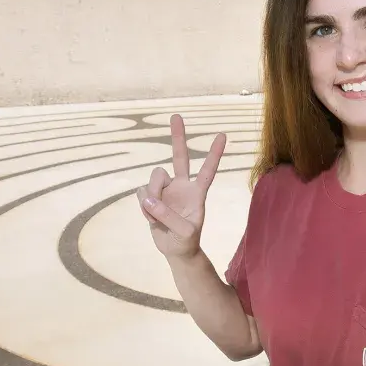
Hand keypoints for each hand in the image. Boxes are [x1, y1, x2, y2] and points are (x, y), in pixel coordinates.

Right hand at [136, 114, 225, 260]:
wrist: (175, 249)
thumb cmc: (186, 241)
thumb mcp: (183, 233)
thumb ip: (167, 216)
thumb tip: (148, 198)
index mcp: (197, 192)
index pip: (208, 170)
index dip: (214, 154)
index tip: (223, 135)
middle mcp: (182, 185)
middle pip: (180, 157)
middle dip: (178, 136)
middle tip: (177, 115)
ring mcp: (166, 189)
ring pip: (154, 178)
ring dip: (152, 196)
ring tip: (157, 216)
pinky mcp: (151, 196)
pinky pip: (142, 194)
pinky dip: (144, 207)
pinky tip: (151, 217)